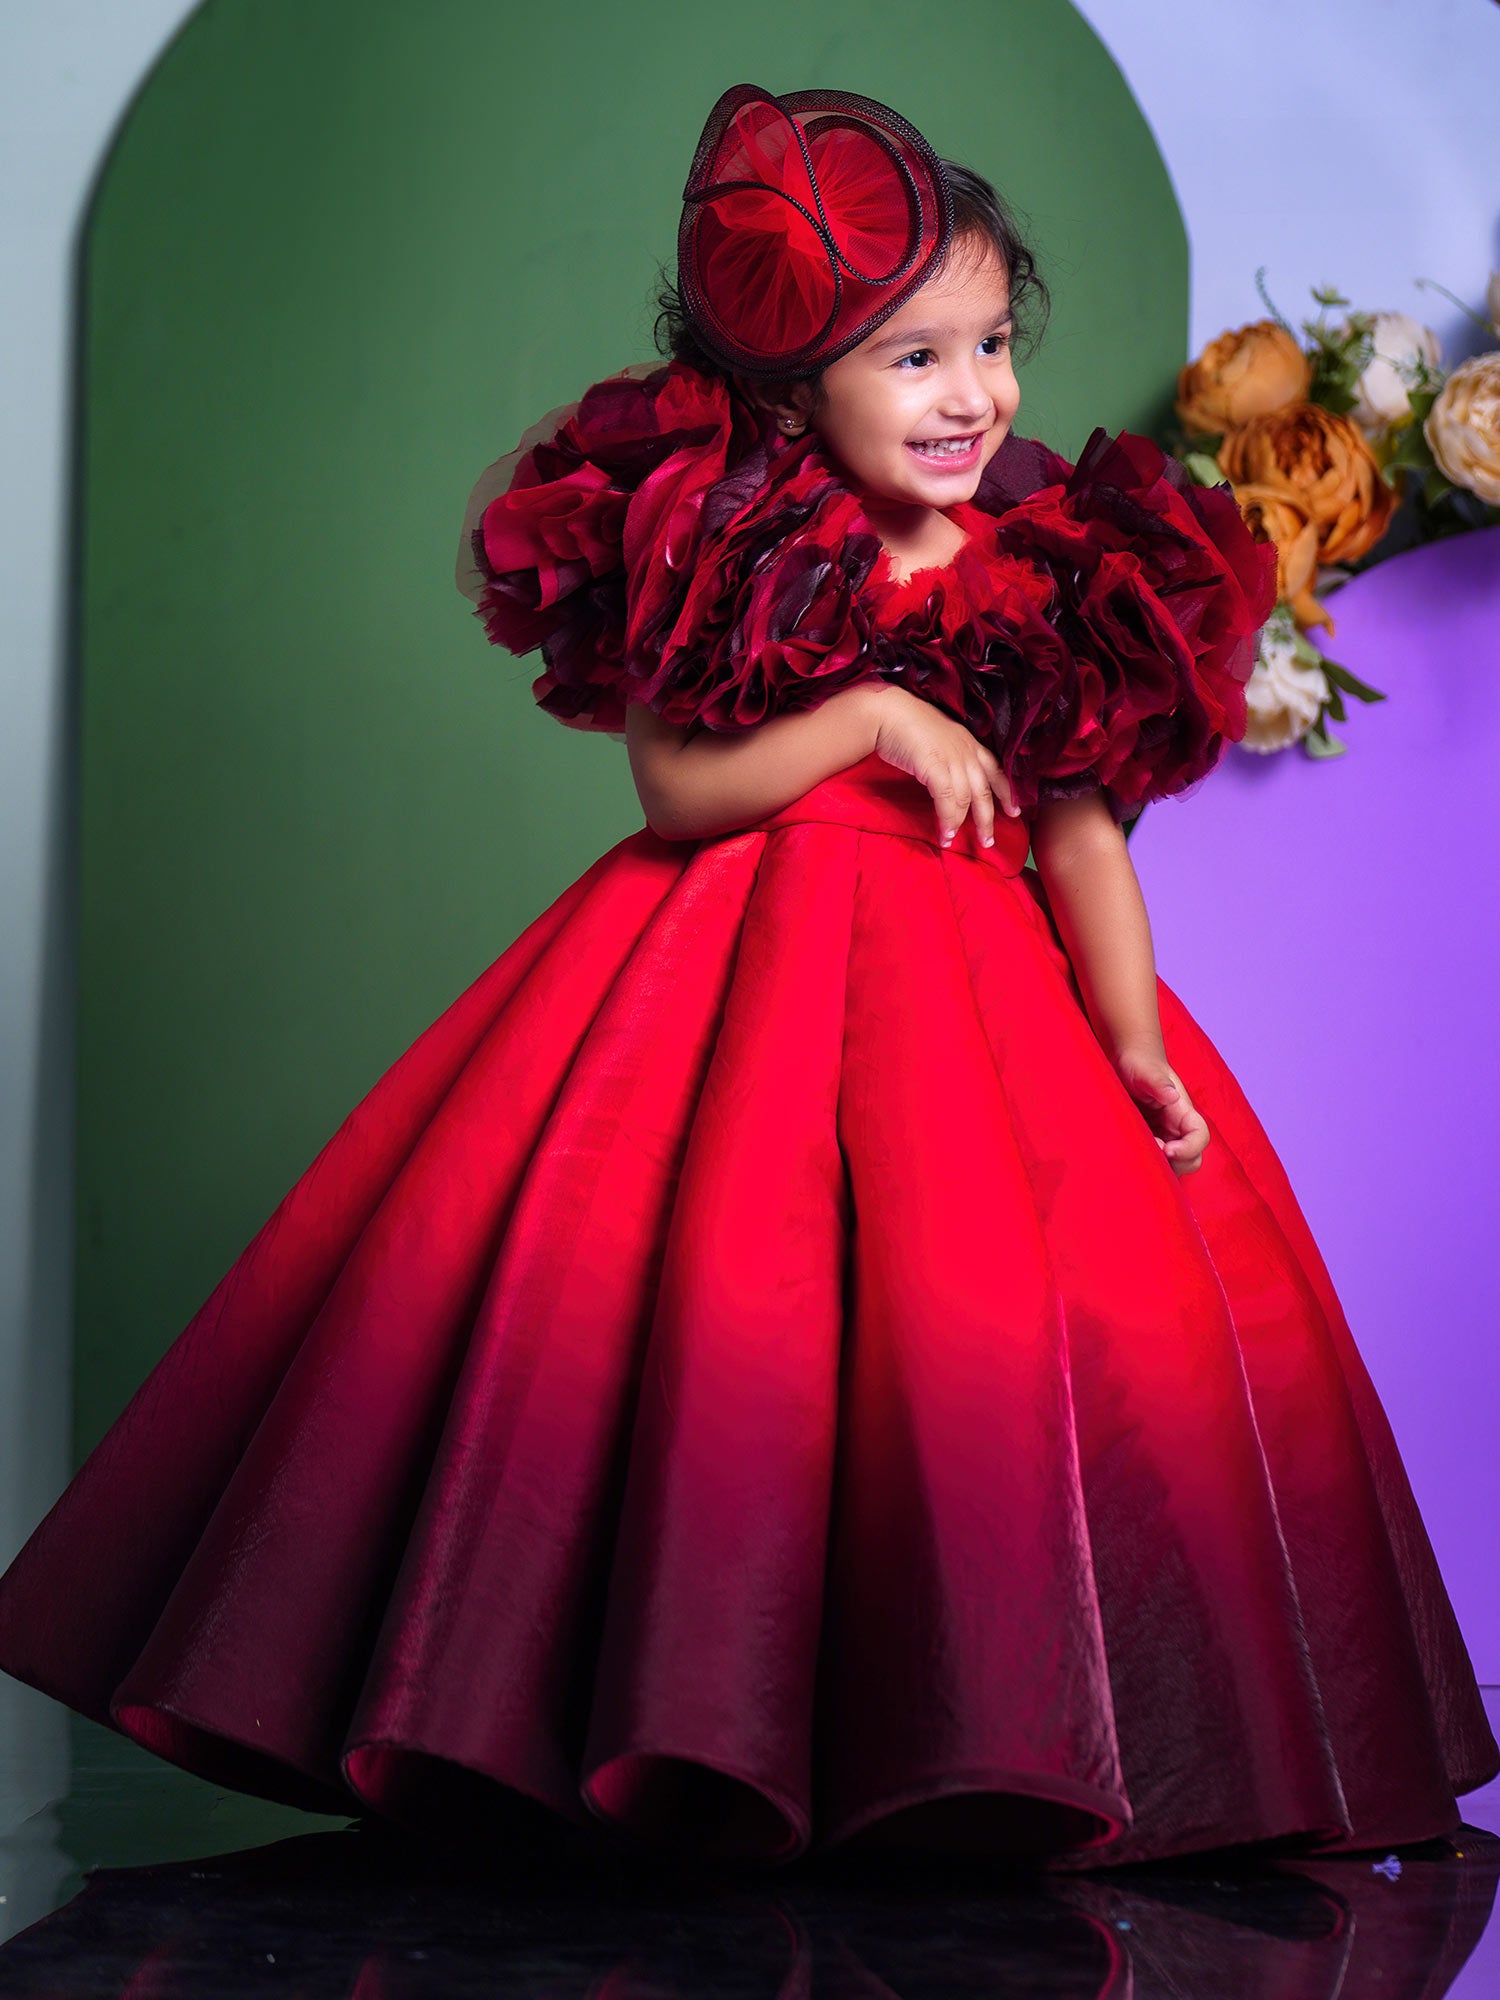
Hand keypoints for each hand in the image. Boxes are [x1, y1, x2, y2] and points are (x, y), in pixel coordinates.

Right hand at [867, 684, 1020, 848]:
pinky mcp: (935, 767)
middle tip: (988, 842)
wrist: (887, 712)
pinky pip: (947, 801)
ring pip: (967, 799)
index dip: (1006, 792)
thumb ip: (948, 756)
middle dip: (987, 819)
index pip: (996, 769)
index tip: (1015, 811)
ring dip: (960, 824)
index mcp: (969, 742)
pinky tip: (945, 834)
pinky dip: (947, 820)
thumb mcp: (937, 738)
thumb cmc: (905, 723)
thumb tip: (947, 779)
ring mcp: (952, 759)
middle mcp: (966, 751)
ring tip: (952, 841)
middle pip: (984, 791)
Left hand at [1112, 1045, 1209, 1175]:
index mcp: (1183, 1112)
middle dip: (1175, 1164)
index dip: (1189, 1148)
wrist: (1128, 1061)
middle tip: (1149, 1152)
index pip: (1200, 1136)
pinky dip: (1146, 1164)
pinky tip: (1129, 1155)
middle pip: (1191, 1158)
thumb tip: (1172, 1096)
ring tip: (1137, 1154)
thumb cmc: (1140, 1063)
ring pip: (1172, 1164)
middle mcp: (1177, 1128)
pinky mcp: (1148, 1141)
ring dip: (1159, 1167)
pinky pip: (1154, 1160)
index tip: (1168, 1150)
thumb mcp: (1147, 1071)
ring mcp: (1163, 1136)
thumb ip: (1158, 1082)